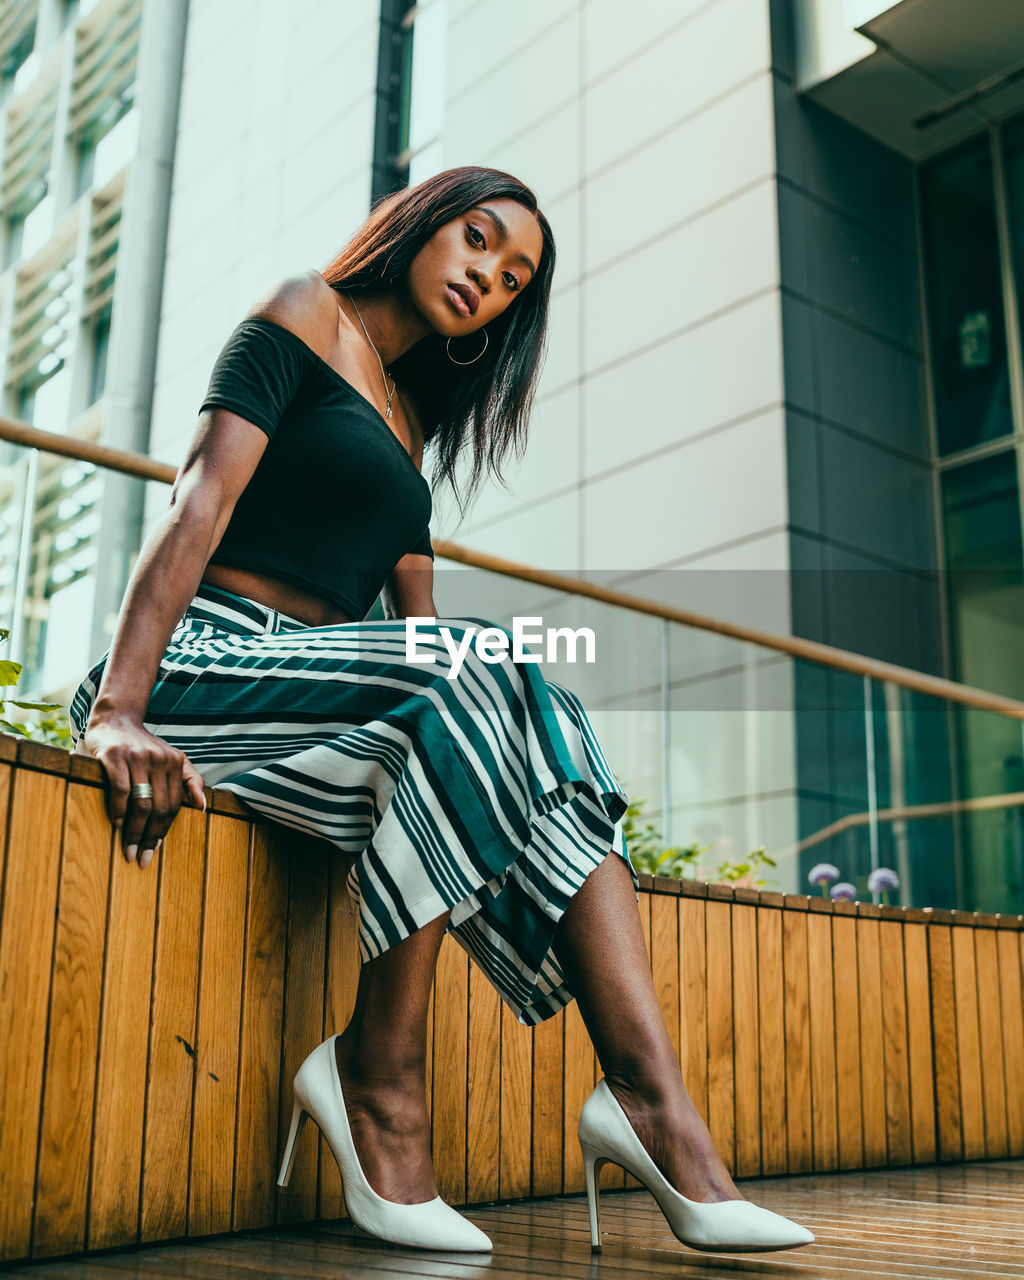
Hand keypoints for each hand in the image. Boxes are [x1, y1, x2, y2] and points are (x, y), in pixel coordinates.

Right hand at [82, 716, 206, 867]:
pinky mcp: (114, 756)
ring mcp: (136, 757)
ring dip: (135, 830)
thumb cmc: (145, 746)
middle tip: (141, 858)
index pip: (174, 804)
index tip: (155, 851)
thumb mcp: (174, 758)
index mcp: (175, 762)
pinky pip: (121, 790)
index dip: (165, 830)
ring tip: (129, 849)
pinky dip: (119, 810)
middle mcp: (159, 760)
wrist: (116, 719)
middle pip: (160, 807)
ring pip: (141, 802)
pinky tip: (117, 824)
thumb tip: (203, 808)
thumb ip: (190, 780)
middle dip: (151, 837)